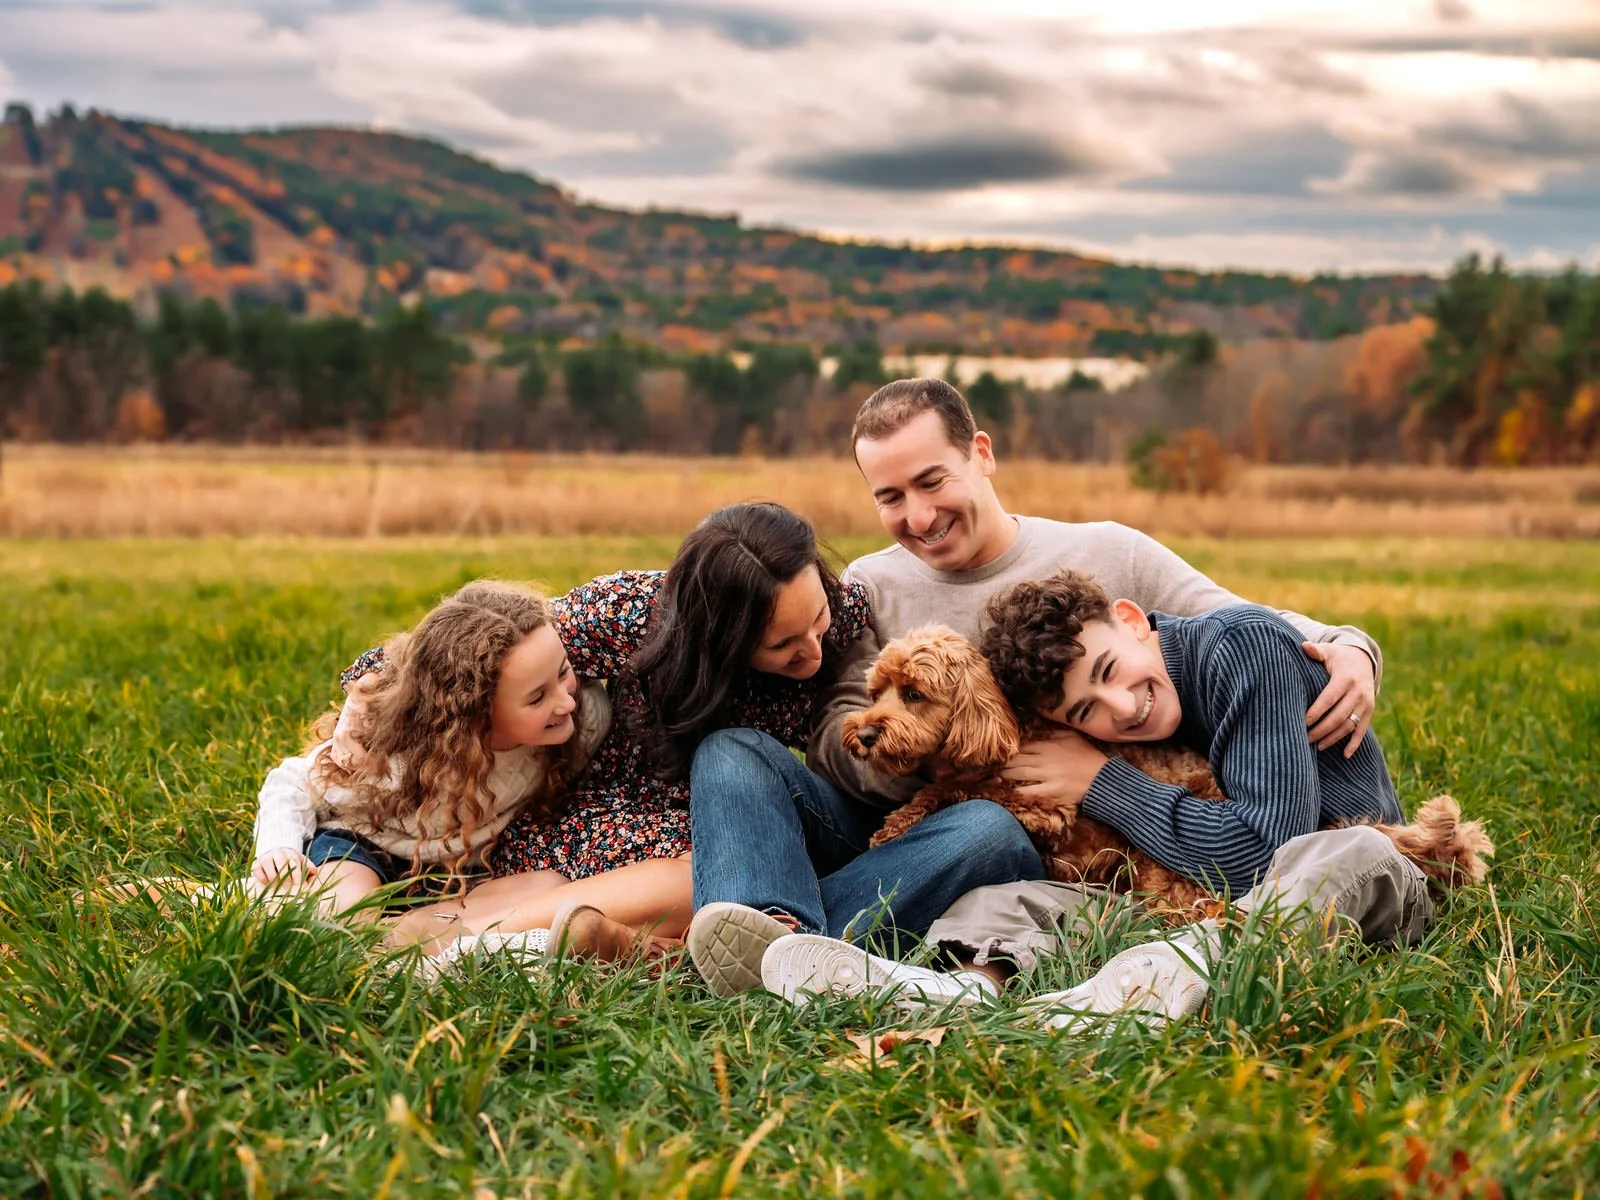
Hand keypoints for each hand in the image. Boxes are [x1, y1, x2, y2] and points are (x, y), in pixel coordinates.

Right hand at [252, 849, 315, 888]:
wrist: (274, 858)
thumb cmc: (291, 864)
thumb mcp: (302, 864)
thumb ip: (309, 867)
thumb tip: (314, 872)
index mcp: (291, 853)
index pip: (295, 861)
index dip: (297, 873)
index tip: (298, 884)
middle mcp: (277, 852)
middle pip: (281, 860)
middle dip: (285, 875)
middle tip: (288, 887)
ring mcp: (265, 857)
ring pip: (267, 863)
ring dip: (273, 876)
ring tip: (277, 885)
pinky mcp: (256, 864)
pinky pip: (257, 870)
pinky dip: (262, 877)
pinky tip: (267, 883)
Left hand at [998, 729, 1108, 807]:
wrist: (1103, 778)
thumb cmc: (1089, 756)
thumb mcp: (1073, 737)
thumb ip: (1055, 730)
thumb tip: (1040, 721)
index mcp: (1049, 745)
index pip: (1023, 745)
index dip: (1010, 749)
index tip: (1000, 751)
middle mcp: (1045, 759)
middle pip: (1017, 759)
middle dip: (1003, 762)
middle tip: (990, 764)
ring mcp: (1047, 775)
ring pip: (1019, 773)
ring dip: (1005, 775)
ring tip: (995, 776)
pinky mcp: (1052, 790)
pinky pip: (1030, 791)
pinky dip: (1018, 791)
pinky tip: (1009, 791)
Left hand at [1302, 642, 1376, 757]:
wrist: (1363, 660)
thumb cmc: (1338, 658)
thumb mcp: (1329, 652)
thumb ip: (1316, 651)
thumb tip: (1304, 646)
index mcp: (1346, 679)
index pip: (1329, 699)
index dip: (1316, 712)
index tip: (1302, 722)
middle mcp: (1358, 692)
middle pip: (1338, 716)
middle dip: (1321, 729)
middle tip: (1305, 739)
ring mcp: (1366, 703)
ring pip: (1349, 725)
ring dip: (1334, 738)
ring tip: (1317, 746)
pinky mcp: (1370, 711)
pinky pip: (1362, 730)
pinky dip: (1354, 743)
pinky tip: (1345, 755)